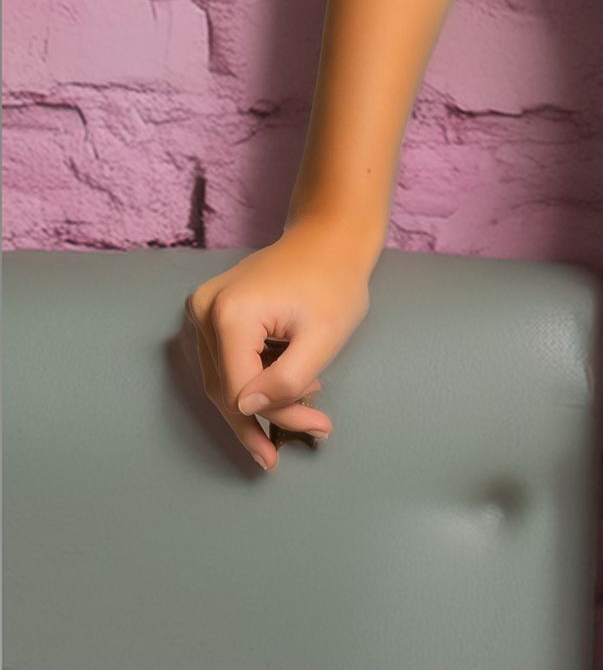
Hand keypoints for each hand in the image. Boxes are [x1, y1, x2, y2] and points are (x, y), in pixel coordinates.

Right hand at [182, 216, 376, 473]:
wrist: (329, 236)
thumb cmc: (334, 282)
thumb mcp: (323, 337)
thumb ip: (286, 379)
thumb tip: (246, 410)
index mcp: (229, 316)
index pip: (241, 391)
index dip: (276, 419)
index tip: (316, 429)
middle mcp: (203, 311)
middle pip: (226, 389)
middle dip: (266, 417)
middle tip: (304, 433)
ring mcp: (201, 308)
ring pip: (222, 379)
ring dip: (259, 401)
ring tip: (302, 403)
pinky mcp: (208, 310)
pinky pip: (223, 361)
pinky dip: (251, 378)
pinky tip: (283, 382)